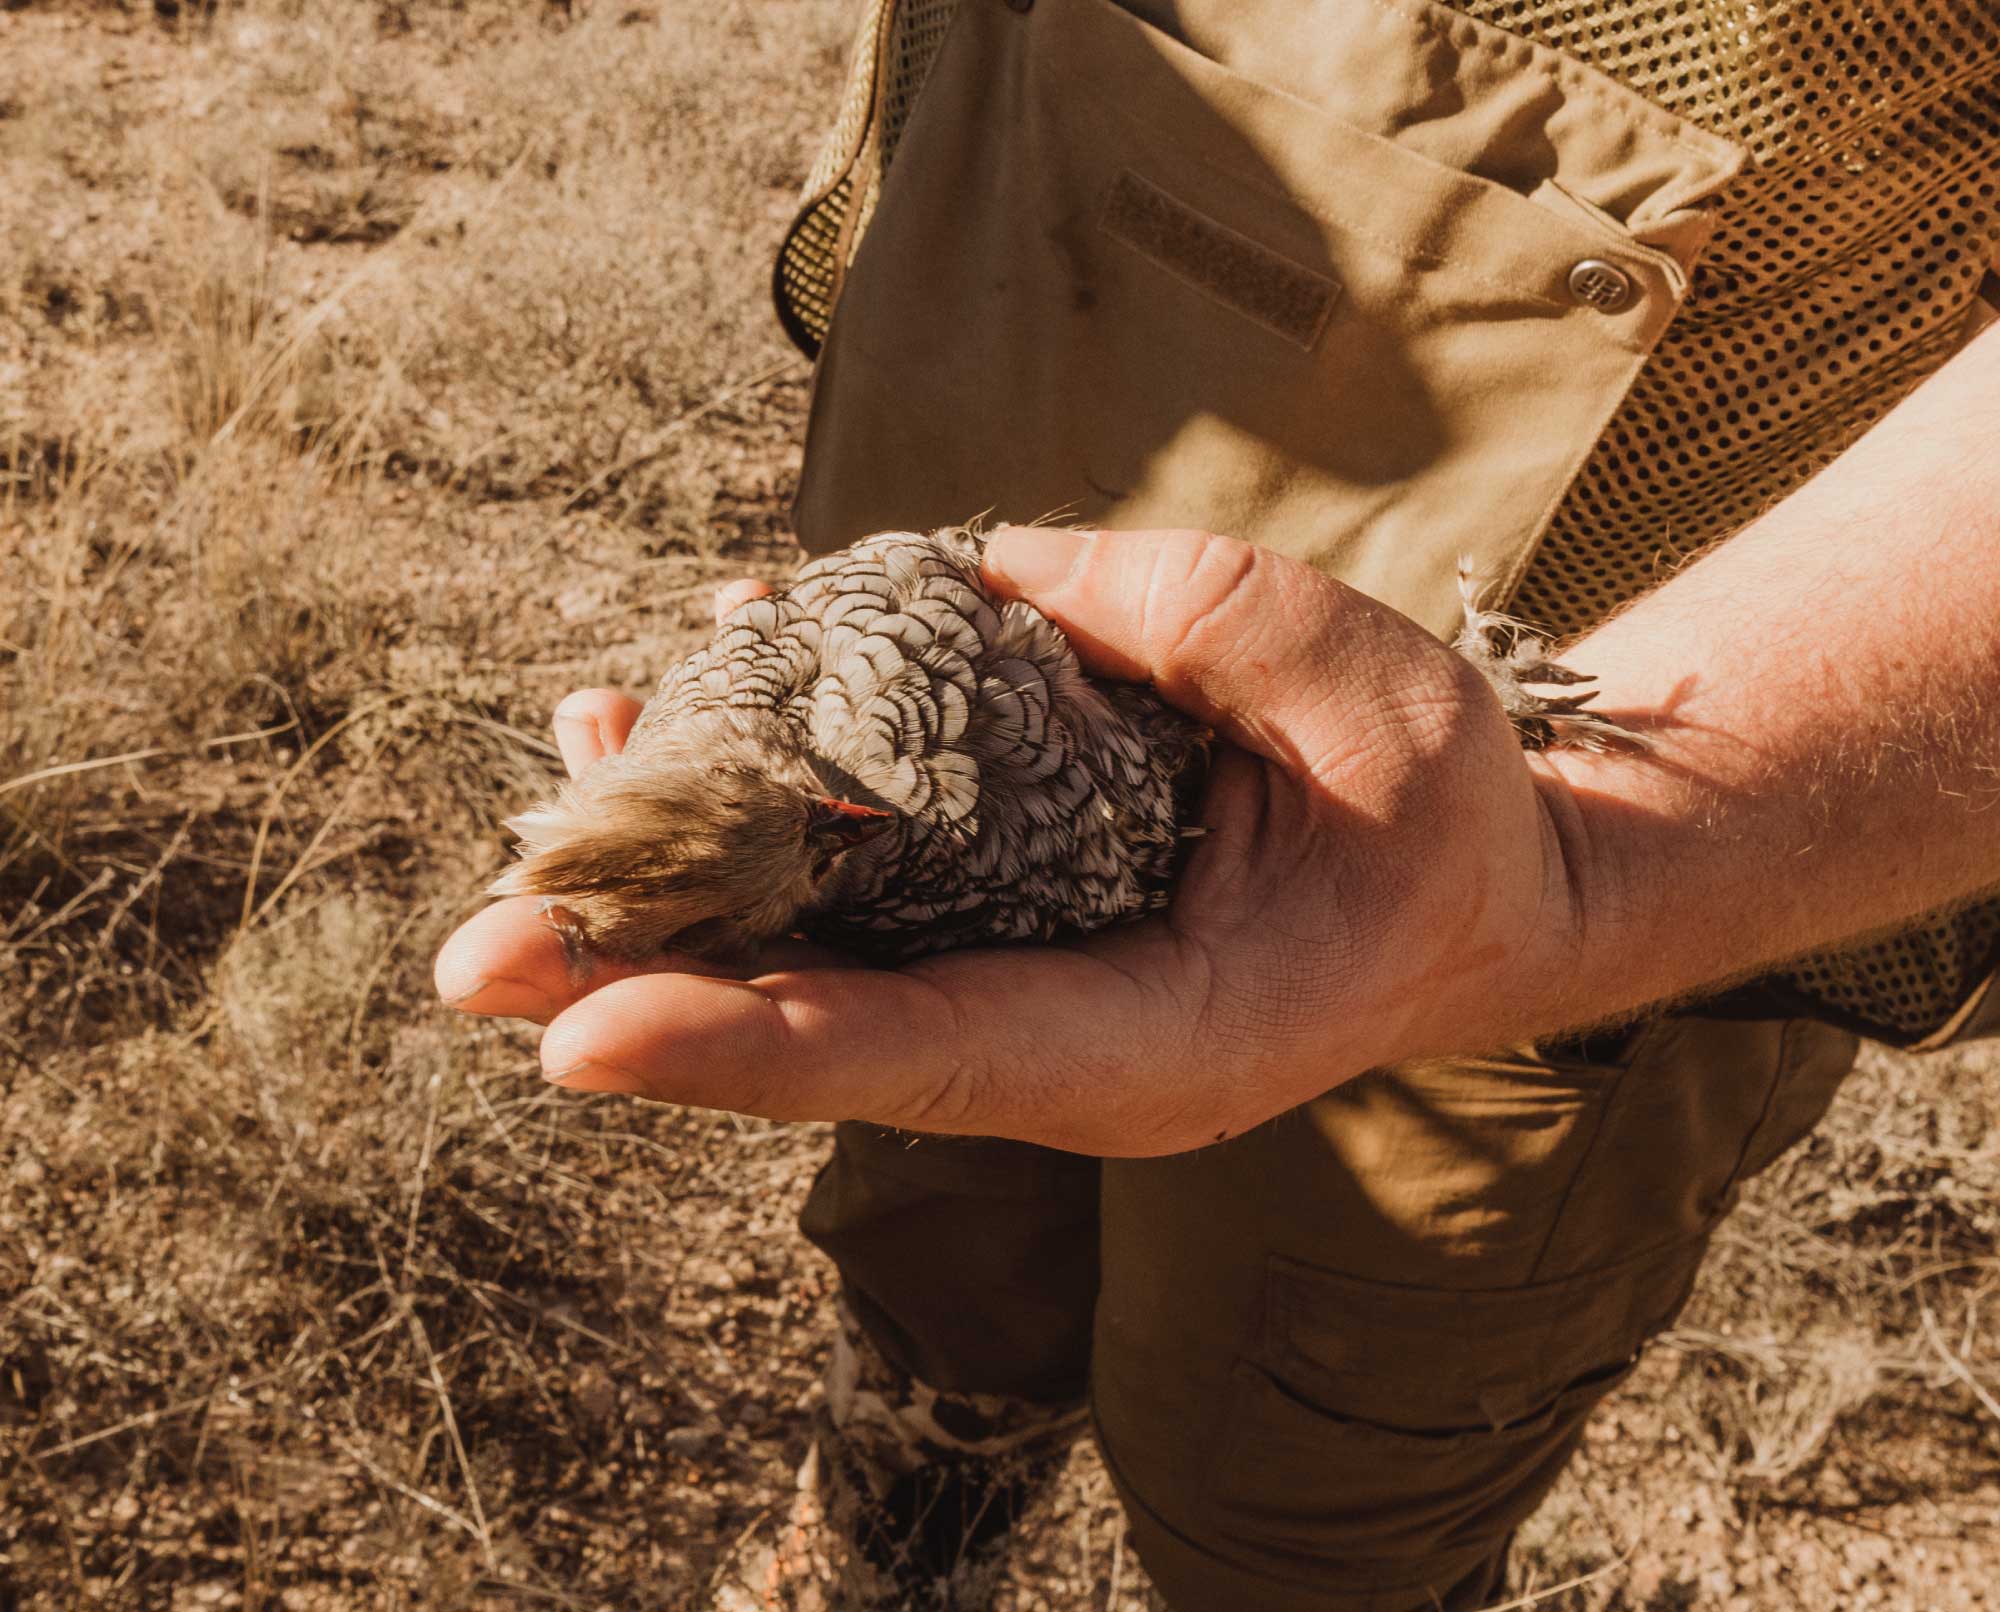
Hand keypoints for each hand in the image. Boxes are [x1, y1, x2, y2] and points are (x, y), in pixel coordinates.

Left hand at [436, 531, 1589, 1155]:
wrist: (1484, 883)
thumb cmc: (1438, 802)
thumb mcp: (1346, 679)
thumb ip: (1162, 619)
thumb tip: (959, 580)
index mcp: (1153, 1037)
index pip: (922, 1054)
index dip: (748, 1041)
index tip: (577, 1038)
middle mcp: (1060, 1036)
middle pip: (825, 1025)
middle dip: (646, 981)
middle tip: (471, 952)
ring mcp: (1031, 985)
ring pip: (823, 954)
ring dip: (681, 880)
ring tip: (566, 772)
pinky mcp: (1017, 920)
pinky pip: (867, 885)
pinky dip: (772, 809)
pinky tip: (694, 712)